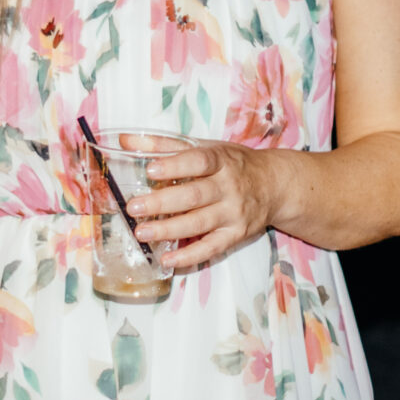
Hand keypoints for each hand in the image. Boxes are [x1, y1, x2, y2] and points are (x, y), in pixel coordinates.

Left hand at [126, 138, 276, 269]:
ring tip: (142, 233)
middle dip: (162, 203)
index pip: (199, 161)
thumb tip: (125, 141)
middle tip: (134, 207)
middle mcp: (230, 187)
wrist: (274, 185)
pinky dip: (189, 256)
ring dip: (169, 230)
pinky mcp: (236, 234)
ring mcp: (234, 212)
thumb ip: (164, 145)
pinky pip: (211, 248)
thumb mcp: (205, 148)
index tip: (151, 170)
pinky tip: (168, 259)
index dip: (175, 166)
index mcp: (221, 161)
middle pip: (194, 196)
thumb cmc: (233, 164)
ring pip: (200, 223)